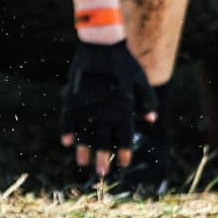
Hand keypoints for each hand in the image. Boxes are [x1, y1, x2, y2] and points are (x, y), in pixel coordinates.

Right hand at [60, 37, 156, 176]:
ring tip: (83, 164)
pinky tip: (66, 143)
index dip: (125, 151)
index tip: (124, 163)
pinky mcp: (73, 96)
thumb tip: (151, 120)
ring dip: (84, 150)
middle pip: (104, 139)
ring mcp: (88, 104)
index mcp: (123, 107)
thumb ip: (147, 100)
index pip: (125, 136)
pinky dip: (67, 131)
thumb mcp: (140, 79)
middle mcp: (105, 110)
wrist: (100, 43)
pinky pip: (68, 118)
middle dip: (104, 158)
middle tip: (102, 173)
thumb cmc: (123, 61)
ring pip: (85, 133)